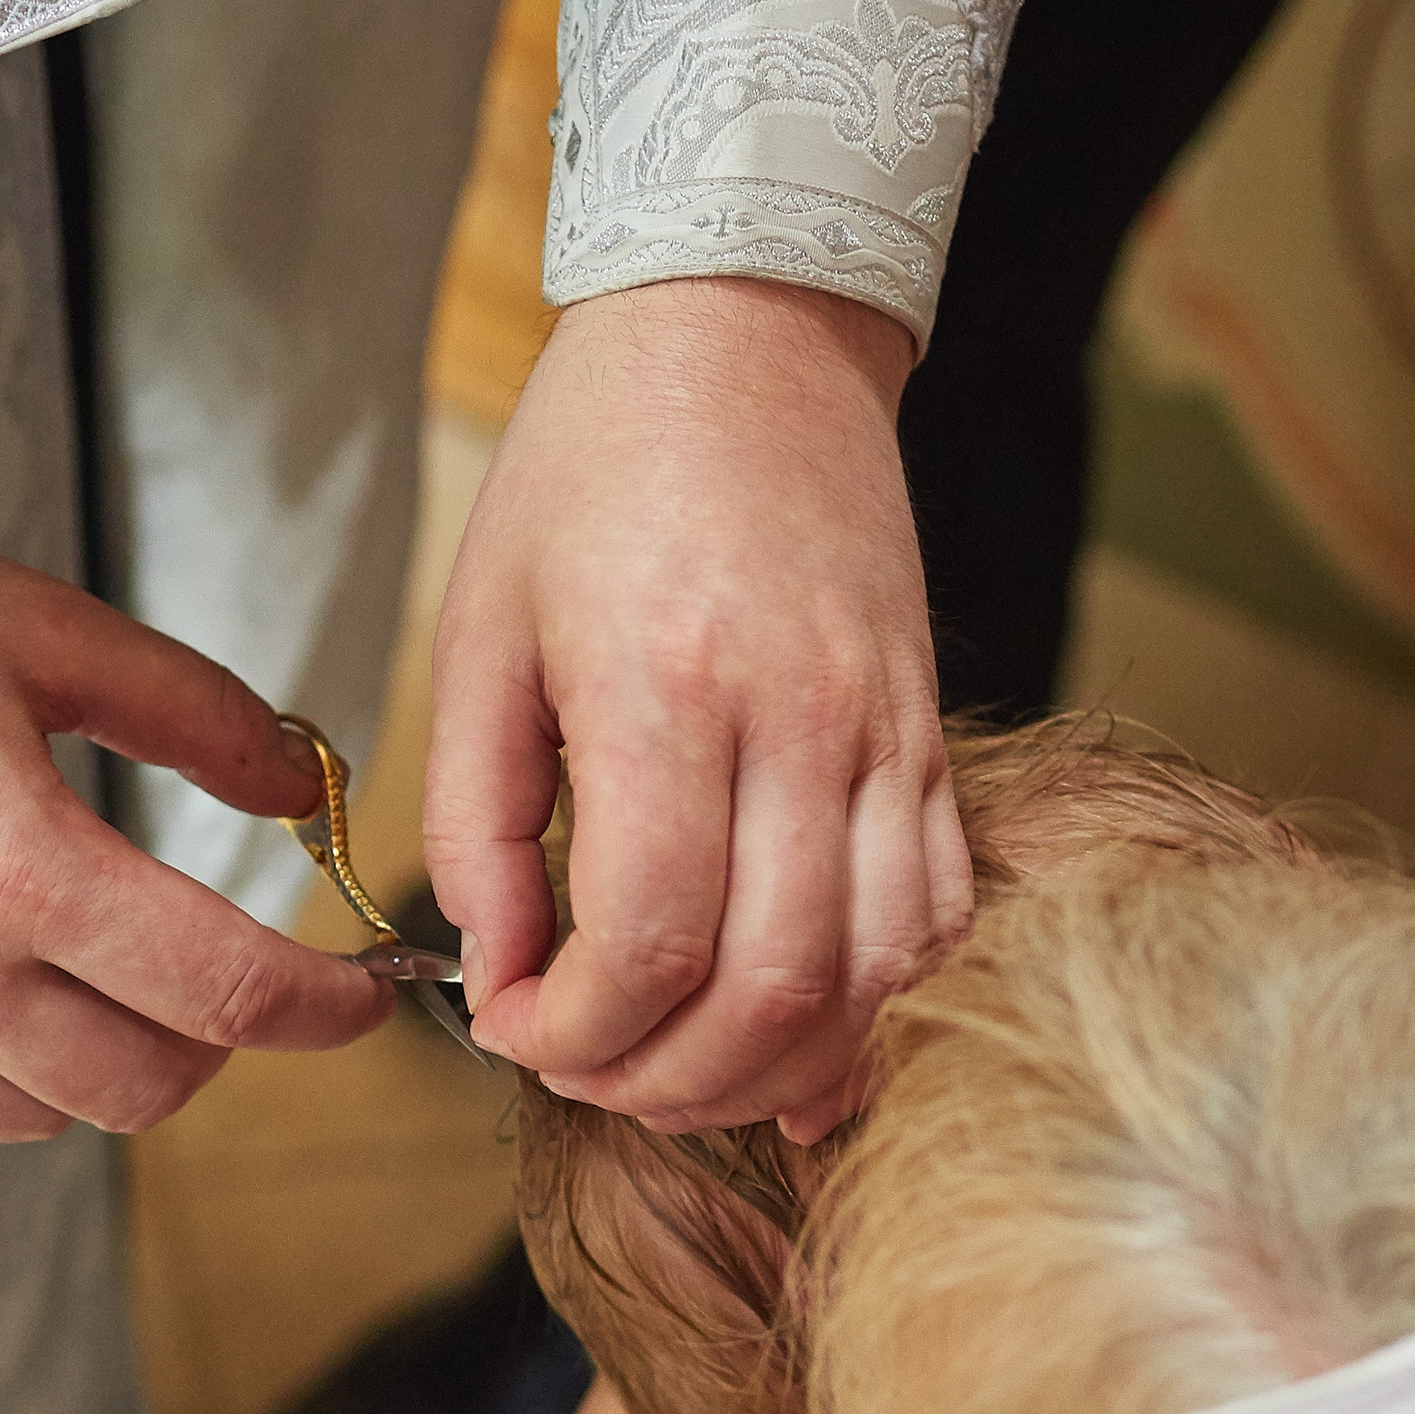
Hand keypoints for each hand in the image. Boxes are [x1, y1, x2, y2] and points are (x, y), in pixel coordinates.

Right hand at [0, 478, 391, 1150]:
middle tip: (226, 967)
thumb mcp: (42, 626)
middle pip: (151, 1086)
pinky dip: (4, 1081)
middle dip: (224, 1040)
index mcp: (12, 863)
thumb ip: (198, 717)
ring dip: (112, 1059)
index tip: (364, 994)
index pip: (224, 993)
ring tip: (101, 962)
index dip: (324, 1007)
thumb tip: (306, 787)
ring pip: (51, 1117)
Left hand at [425, 278, 971, 1139]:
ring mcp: (888, 730)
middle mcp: (801, 719)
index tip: (514, 1026)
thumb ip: (475, 823)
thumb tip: (500, 974)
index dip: (574, 1032)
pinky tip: (797, 1036)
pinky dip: (874, 1003)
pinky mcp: (931, 733)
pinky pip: (939, 911)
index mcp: (666, 687)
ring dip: (771, 1065)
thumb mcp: (480, 636)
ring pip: (874, 973)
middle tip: (586, 1069)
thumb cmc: (587, 474)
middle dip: (663, 1080)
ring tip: (678, 1067)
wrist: (745, 333)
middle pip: (769, 990)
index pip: (649, 942)